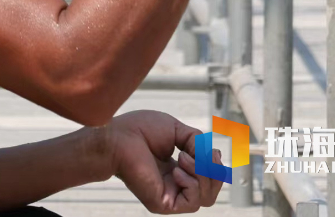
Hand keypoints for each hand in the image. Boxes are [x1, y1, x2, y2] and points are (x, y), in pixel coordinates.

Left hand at [104, 111, 222, 213]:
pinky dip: (192, 184)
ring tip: (183, 157)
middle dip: (215, 171)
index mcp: (177, 169)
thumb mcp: (177, 130)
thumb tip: (212, 157)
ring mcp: (169, 195)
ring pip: (206, 198)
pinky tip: (176, 169)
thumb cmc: (139, 130)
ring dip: (203, 174)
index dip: (216, 165)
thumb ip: (198, 142)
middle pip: (211, 191)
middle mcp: (174, 185)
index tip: (211, 150)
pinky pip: (193, 202)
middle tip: (204, 154)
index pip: (207, 178)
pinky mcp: (163, 203)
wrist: (118, 137)